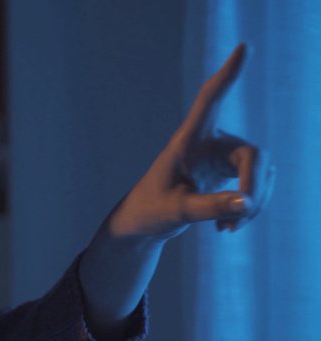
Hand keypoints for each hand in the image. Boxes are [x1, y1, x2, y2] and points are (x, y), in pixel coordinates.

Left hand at [107, 43, 275, 240]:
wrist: (143, 224)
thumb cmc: (149, 212)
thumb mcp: (176, 212)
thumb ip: (209, 207)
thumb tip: (246, 203)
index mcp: (188, 140)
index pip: (210, 101)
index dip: (227, 75)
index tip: (243, 48)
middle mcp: (208, 143)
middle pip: (252, 154)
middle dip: (254, 187)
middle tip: (240, 219)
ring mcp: (221, 157)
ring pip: (260, 172)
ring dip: (252, 203)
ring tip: (228, 229)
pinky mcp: (229, 173)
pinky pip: (256, 186)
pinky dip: (248, 208)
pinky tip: (228, 227)